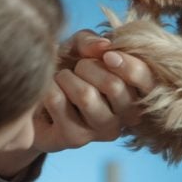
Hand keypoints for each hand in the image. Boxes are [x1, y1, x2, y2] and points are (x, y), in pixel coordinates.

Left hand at [32, 30, 154, 152]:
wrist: (36, 94)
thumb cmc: (66, 68)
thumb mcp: (78, 48)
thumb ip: (92, 41)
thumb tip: (104, 46)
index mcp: (136, 94)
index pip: (146, 81)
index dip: (127, 64)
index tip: (107, 55)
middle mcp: (125, 118)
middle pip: (114, 85)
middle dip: (88, 66)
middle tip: (77, 69)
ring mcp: (100, 131)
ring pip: (85, 95)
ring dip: (66, 78)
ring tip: (61, 81)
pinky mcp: (74, 139)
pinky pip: (57, 100)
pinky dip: (48, 87)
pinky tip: (48, 95)